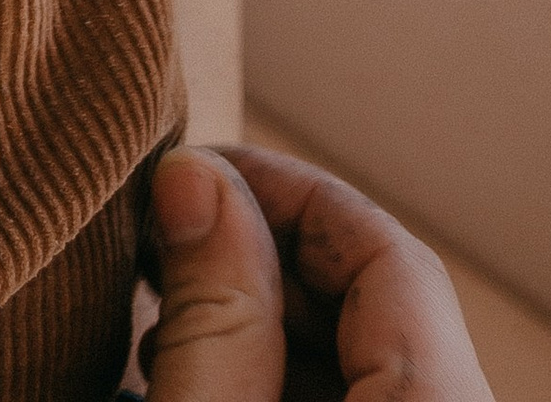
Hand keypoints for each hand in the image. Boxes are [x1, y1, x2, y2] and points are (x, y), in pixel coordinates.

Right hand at [143, 145, 491, 401]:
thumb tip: (193, 175)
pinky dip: (282, 384)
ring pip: (361, 361)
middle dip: (261, 261)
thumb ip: (214, 311)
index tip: (192, 170)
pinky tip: (210, 381)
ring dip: (262, 328)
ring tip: (166, 327)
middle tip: (161, 244)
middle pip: (375, 306)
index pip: (388, 254)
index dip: (287, 191)